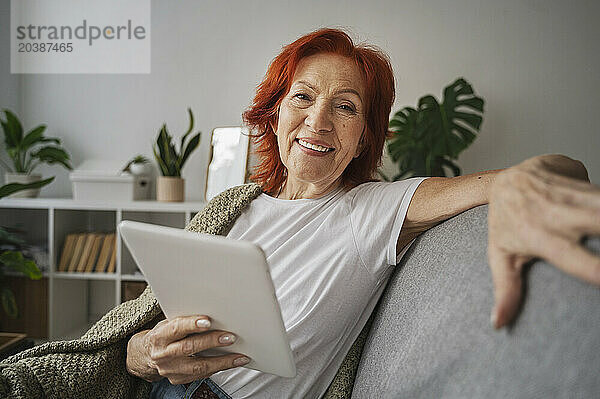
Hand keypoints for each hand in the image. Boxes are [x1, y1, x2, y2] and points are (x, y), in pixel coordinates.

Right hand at [126, 315, 250, 384]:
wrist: (145, 354)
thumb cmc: (163, 334)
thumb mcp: (168, 323)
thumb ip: (185, 321)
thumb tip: (213, 313)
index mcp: (160, 336)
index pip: (176, 328)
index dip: (192, 324)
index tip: (208, 321)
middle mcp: (163, 354)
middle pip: (189, 348)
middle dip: (211, 342)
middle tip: (230, 337)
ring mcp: (170, 369)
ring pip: (197, 367)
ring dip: (221, 361)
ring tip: (239, 356)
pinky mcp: (177, 379)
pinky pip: (200, 376)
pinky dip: (218, 369)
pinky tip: (231, 363)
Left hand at [487, 154, 599, 328]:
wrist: (504, 181)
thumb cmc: (504, 224)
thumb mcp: (500, 255)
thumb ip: (506, 289)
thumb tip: (498, 324)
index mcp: (537, 236)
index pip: (571, 256)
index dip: (594, 269)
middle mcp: (553, 213)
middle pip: (596, 221)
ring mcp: (566, 193)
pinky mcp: (578, 177)